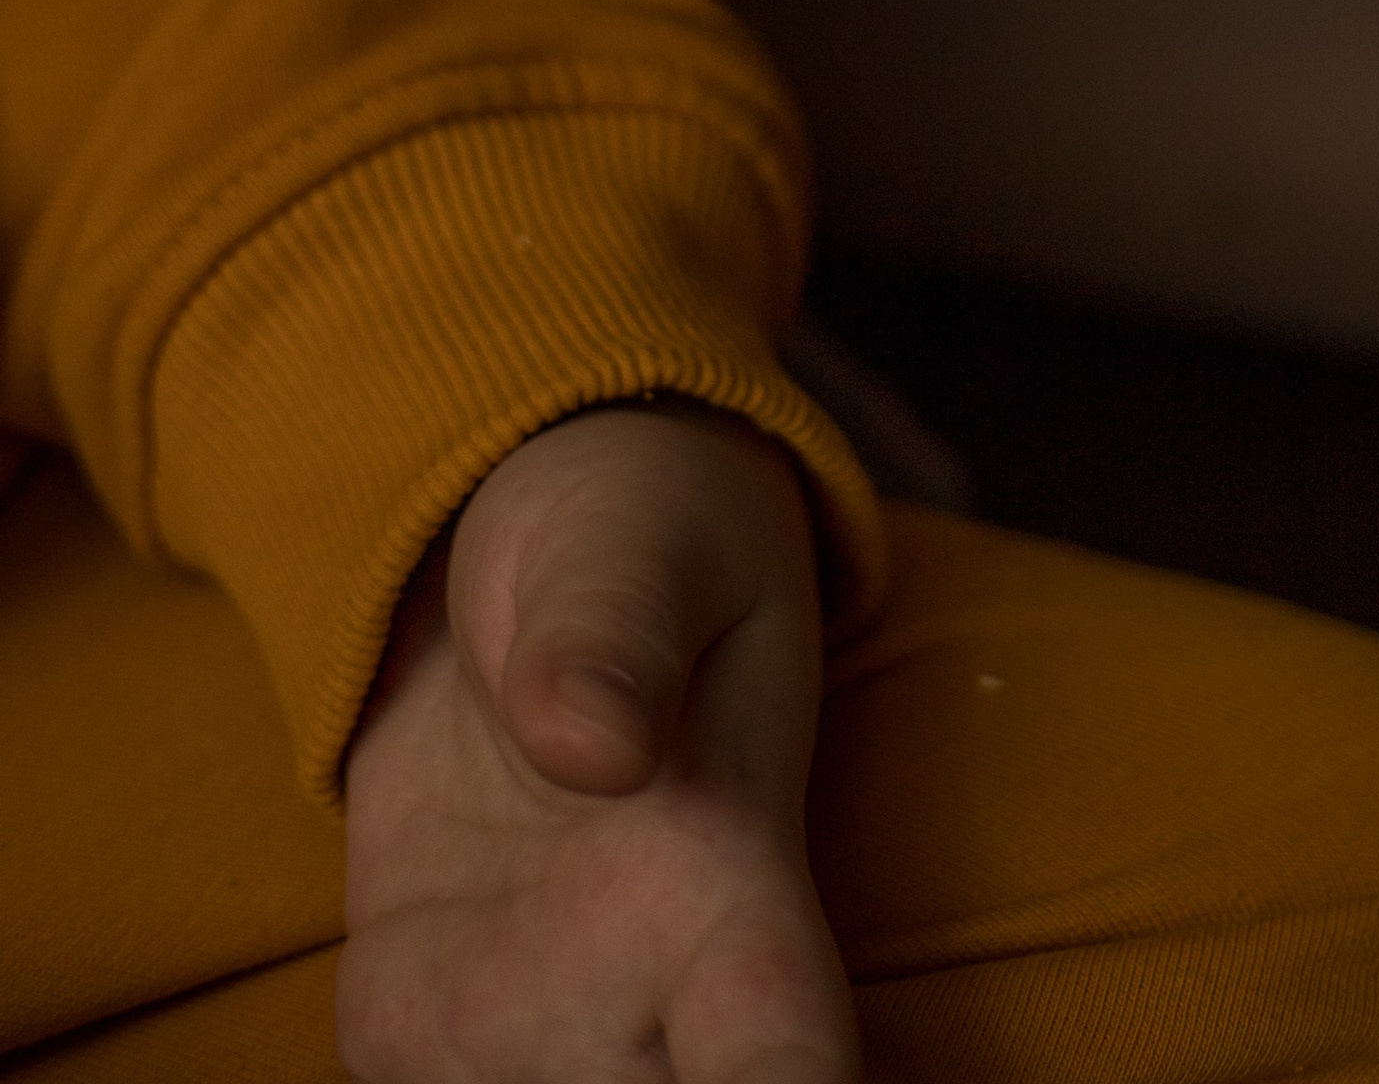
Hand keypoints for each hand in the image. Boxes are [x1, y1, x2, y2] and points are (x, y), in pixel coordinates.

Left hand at [339, 403, 852, 1083]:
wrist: (539, 554)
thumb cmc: (635, 535)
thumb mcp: (634, 537)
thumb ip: (614, 627)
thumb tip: (586, 742)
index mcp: (729, 888)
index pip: (782, 1068)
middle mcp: (642, 1002)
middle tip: (523, 1028)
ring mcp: (520, 1029)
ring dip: (490, 1078)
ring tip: (479, 977)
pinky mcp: (409, 1022)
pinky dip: (419, 1072)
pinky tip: (436, 1005)